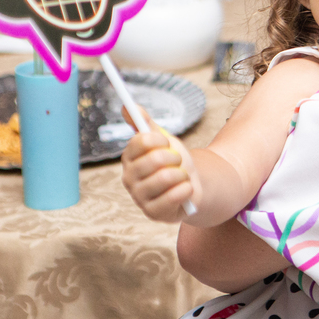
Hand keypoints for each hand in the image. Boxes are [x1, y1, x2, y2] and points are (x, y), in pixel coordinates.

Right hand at [120, 107, 200, 222]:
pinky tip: (185, 190)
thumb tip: (127, 106)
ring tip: (181, 177)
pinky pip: (173, 196)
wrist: (191, 186)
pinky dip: (186, 190)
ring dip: (182, 174)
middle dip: (174, 158)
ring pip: (165, 178)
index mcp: (129, 158)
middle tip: (177, 162)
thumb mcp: (162, 140)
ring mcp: (139, 197)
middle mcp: (129, 178)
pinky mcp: (152, 213)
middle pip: (154, 160)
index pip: (139, 142)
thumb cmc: (173, 162)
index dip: (158, 139)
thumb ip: (145, 123)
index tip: (167, 141)